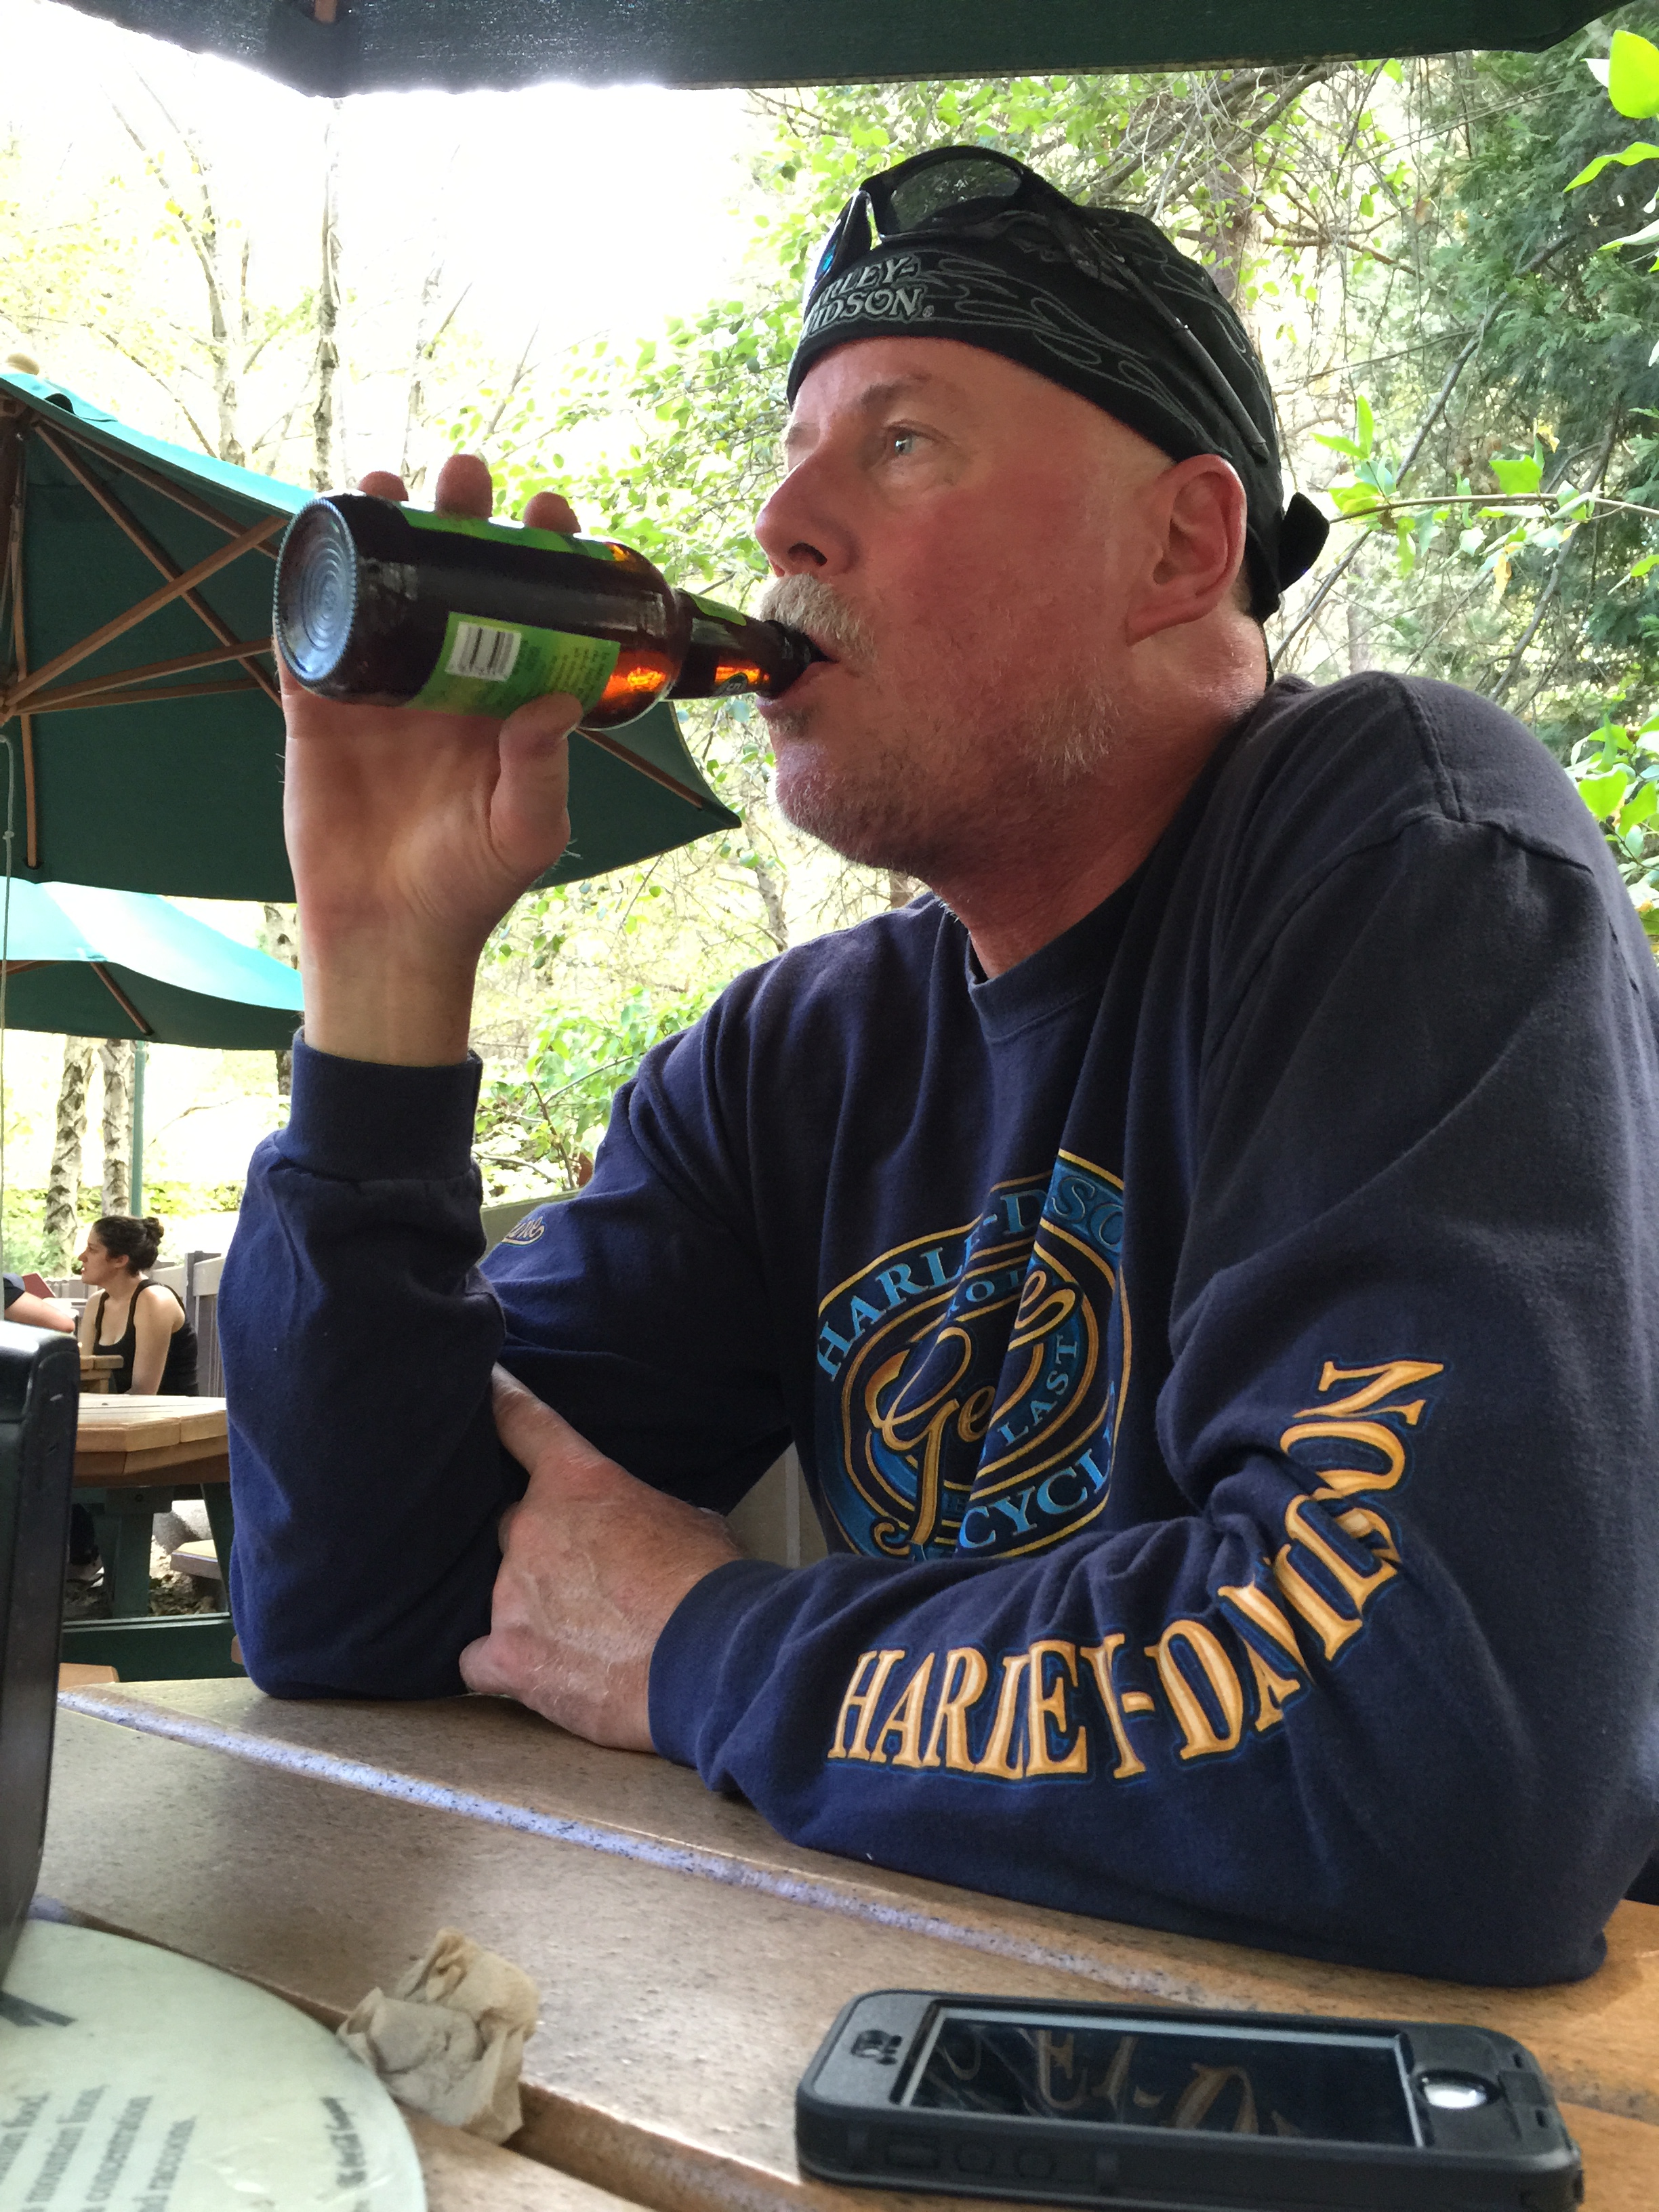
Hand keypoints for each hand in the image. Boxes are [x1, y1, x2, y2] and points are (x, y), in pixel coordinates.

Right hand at [282, 455, 582, 1064]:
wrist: (391, 932)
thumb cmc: (471, 884)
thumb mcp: (527, 831)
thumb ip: (542, 769)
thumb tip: (553, 697)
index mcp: (504, 698)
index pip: (531, 608)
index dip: (541, 557)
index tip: (549, 510)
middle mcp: (445, 680)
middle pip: (453, 578)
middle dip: (459, 518)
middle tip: (466, 472)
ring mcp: (380, 689)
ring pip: (380, 590)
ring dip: (381, 530)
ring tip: (389, 481)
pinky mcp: (319, 709)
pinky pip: (311, 636)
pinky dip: (310, 589)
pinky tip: (316, 537)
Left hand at [459, 1368, 742, 1749]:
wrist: (711, 1658)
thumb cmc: (711, 1585)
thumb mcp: (688, 1521)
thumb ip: (641, 1514)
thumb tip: (640, 1533)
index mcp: (578, 1482)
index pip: (523, 1421)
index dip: (498, 1397)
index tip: (480, 1382)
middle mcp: (532, 1529)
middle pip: (512, 1527)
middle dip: (541, 1548)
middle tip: (585, 1581)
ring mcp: (511, 1595)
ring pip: (503, 1594)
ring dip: (534, 1610)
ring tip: (584, 1640)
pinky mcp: (508, 1658)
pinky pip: (480, 1660)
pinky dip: (504, 1667)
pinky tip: (539, 1674)